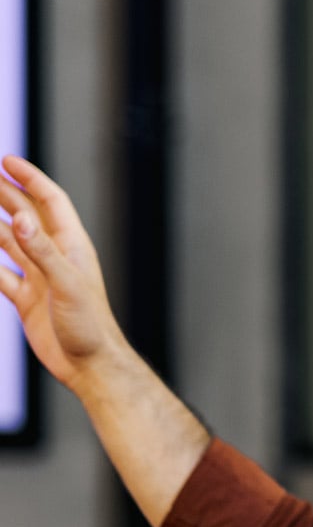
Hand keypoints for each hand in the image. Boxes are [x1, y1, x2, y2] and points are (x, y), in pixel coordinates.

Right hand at [0, 155, 128, 392]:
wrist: (90, 366)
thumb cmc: (90, 327)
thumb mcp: (67, 284)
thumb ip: (42, 251)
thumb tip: (20, 219)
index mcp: (72, 247)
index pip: (50, 202)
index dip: (30, 179)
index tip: (6, 160)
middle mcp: (56, 258)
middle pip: (26, 217)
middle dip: (4, 194)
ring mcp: (40, 278)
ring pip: (9, 243)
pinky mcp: (27, 300)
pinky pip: (0, 274)